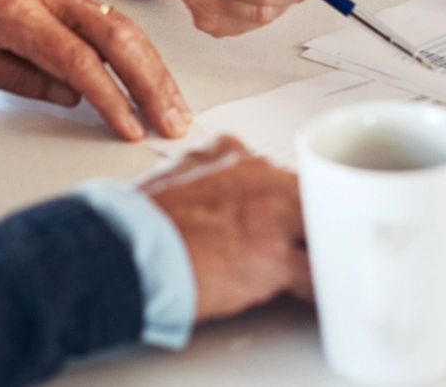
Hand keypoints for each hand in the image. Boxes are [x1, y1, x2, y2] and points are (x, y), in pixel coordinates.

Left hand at [0, 0, 189, 140]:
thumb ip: (14, 76)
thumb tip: (70, 97)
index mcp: (12, 11)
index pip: (76, 57)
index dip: (110, 96)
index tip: (131, 128)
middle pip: (116, 36)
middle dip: (151, 84)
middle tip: (174, 124)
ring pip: (124, 25)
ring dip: (155, 69)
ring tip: (175, 108)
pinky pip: (114, 18)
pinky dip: (140, 51)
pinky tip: (154, 78)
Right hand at [140, 135, 313, 321]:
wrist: (123, 250)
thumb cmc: (138, 222)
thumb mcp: (176, 176)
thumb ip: (209, 174)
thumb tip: (217, 187)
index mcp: (232, 154)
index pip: (279, 172)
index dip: (284, 200)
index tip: (285, 215)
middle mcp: (258, 176)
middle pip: (310, 194)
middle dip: (310, 220)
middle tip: (308, 241)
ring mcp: (271, 215)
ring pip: (322, 228)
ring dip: (318, 248)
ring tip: (312, 265)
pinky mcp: (273, 257)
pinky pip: (315, 273)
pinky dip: (317, 285)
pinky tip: (308, 291)